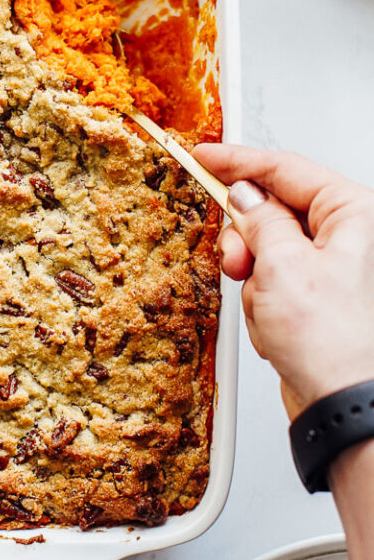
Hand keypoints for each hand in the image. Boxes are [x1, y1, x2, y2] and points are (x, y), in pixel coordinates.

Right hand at [194, 144, 373, 419]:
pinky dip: (261, 301)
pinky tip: (272, 323)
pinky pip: (270, 281)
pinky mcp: (315, 296)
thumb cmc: (333, 342)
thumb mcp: (282, 266)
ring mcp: (331, 267)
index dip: (239, 162)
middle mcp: (348, 236)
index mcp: (354, 213)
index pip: (286, 169)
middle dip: (248, 239)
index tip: (204, 156)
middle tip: (239, 261)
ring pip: (266, 249)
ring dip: (254, 279)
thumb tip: (242, 195)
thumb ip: (257, 219)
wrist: (341, 403)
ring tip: (265, 306)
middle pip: (274, 211)